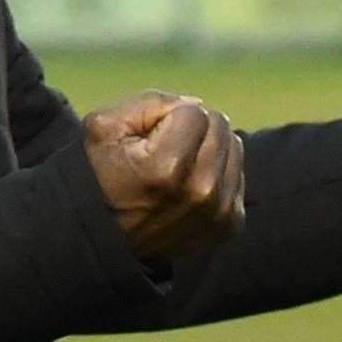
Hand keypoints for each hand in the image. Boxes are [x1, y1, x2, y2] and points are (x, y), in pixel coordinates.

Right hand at [82, 91, 245, 270]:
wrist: (106, 239)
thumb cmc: (103, 174)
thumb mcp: (106, 126)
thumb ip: (151, 102)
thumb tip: (197, 105)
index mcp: (167, 168)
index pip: (194, 112)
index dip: (167, 117)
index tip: (148, 141)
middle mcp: (200, 192)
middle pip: (219, 125)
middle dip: (192, 129)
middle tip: (164, 151)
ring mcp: (220, 212)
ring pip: (233, 145)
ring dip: (208, 148)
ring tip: (179, 167)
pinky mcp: (231, 224)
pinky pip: (238, 173)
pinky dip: (217, 172)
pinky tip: (190, 186)